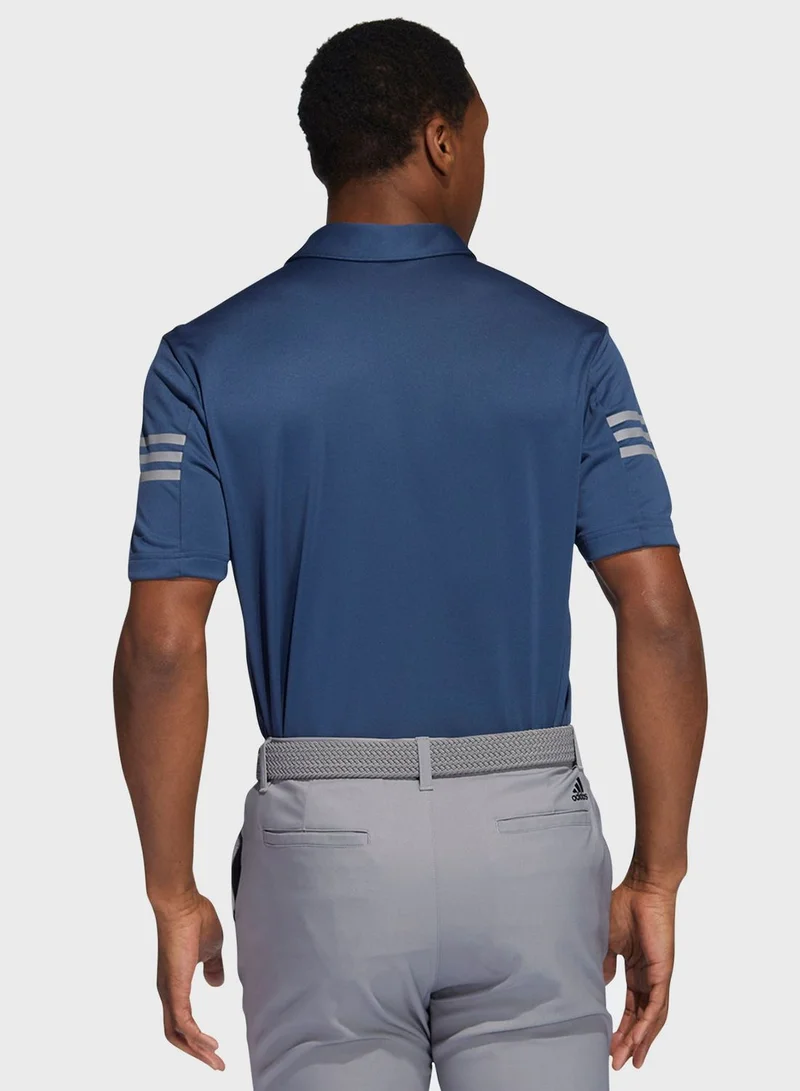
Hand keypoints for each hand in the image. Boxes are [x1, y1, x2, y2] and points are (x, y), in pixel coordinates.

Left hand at [154, 890, 225, 1069]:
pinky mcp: (174, 987)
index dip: (197, 1038)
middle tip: (217, 1064)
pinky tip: (211, 1044)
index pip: (181, 1021)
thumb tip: (216, 984)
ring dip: (198, 1050)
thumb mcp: (212, 948)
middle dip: (197, 1053)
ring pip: (178, 1033)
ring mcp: (169, 990)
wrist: (181, 902)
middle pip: (176, 1035)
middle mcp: (168, 991)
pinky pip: (183, 1022)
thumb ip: (214, 968)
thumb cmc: (196, 918)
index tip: (216, 1049)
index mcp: (175, 983)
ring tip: (217, 1060)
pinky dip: (196, 1037)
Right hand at [603, 873, 676, 1069]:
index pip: (630, 1007)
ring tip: (628, 1060)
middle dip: (629, 1042)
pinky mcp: (663, 970)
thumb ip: (605, 963)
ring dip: (640, 1040)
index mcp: (636, 970)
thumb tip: (600, 984)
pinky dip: (648, 1024)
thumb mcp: (607, 940)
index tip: (609, 1046)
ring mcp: (658, 975)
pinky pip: (656, 1004)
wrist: (643, 886)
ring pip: (652, 1017)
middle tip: (617, 1062)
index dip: (621, 1027)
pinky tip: (638, 1039)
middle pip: (641, 1018)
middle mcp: (649, 977)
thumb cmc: (625, 905)